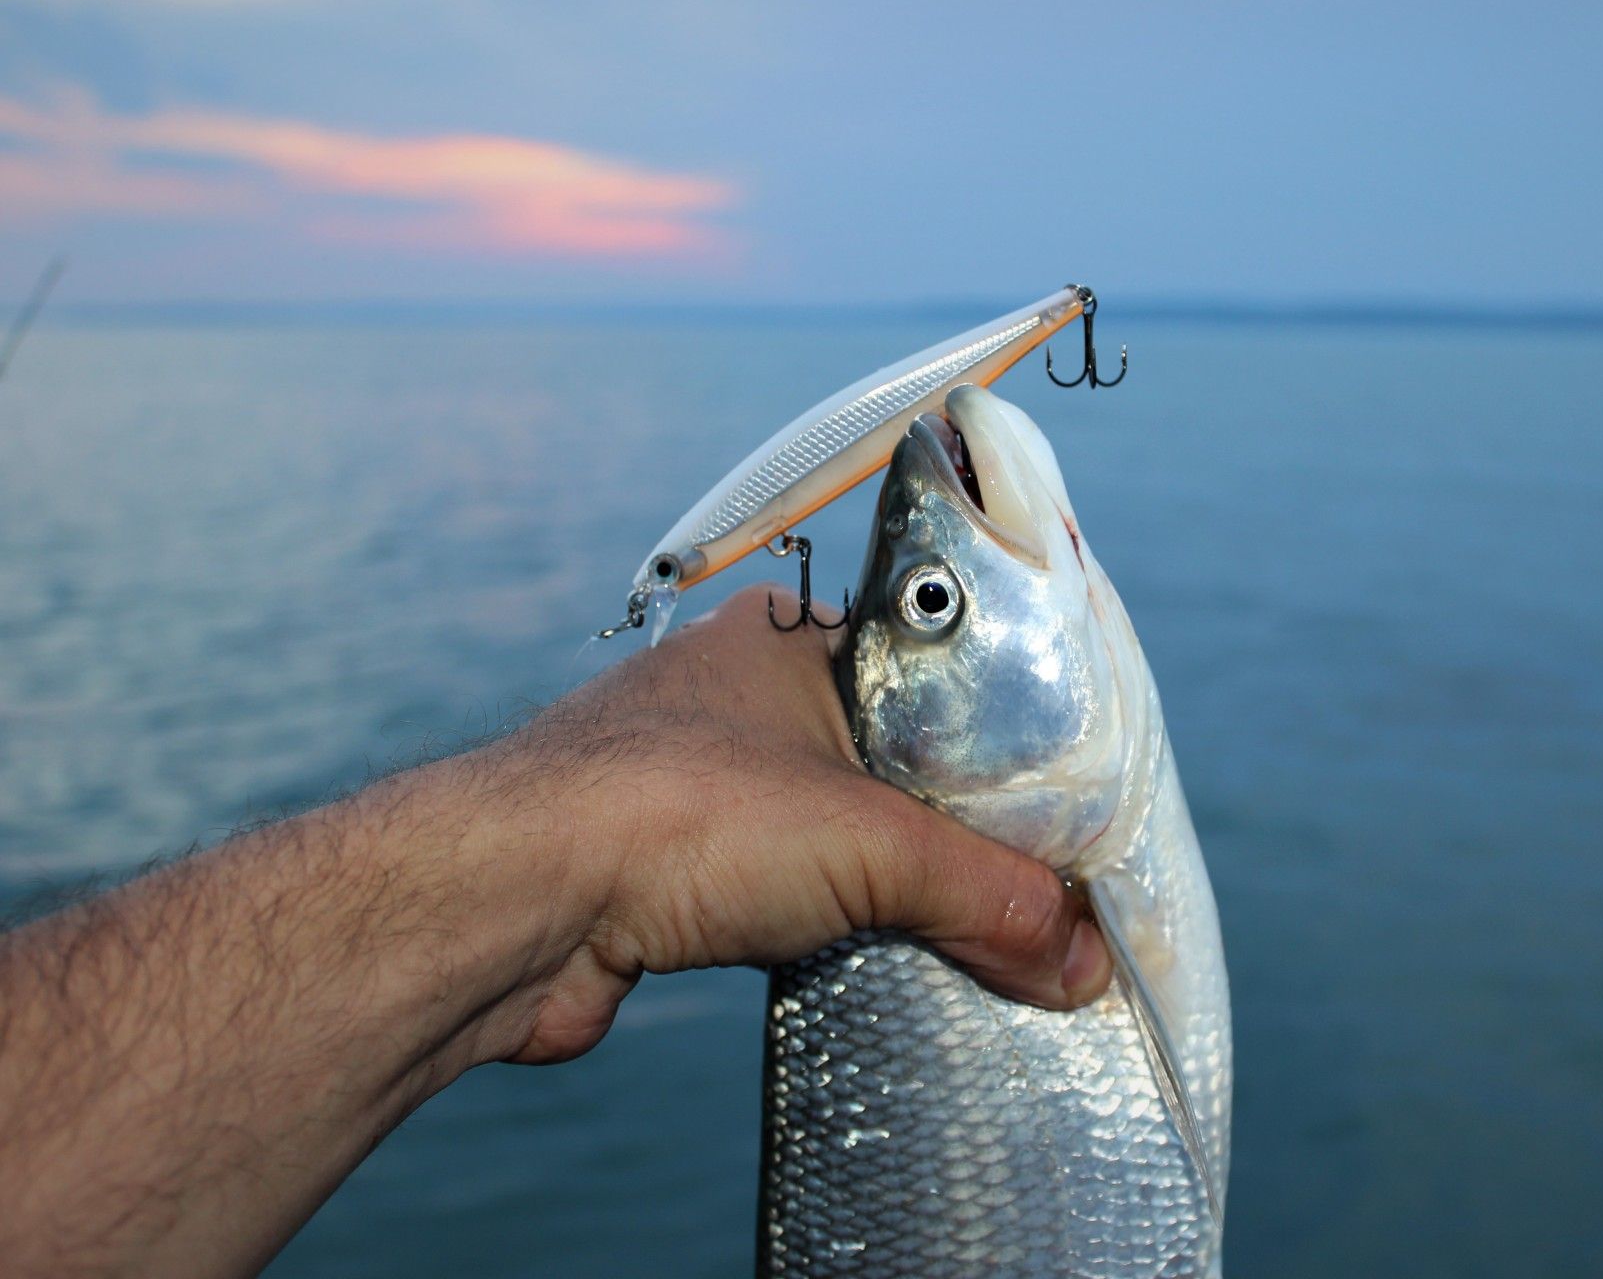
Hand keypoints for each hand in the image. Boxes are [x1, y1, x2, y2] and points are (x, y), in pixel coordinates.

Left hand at [471, 586, 1112, 1064]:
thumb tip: (1083, 960)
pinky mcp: (673, 878)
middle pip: (892, 770)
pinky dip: (835, 936)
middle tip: (1032, 891)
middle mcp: (743, 704)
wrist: (506, 905)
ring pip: (837, 840)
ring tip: (974, 940)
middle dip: (954, 835)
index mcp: (791, 645)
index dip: (1002, 744)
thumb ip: (988, 895)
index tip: (1064, 809)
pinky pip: (785, 902)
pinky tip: (879, 970)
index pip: (931, 679)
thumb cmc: (676, 815)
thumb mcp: (869, 844)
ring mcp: (701, 789)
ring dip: (894, 894)